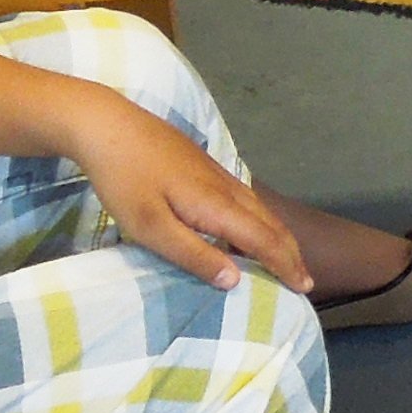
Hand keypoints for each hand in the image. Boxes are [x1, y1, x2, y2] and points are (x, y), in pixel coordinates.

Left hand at [68, 85, 316, 293]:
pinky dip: (259, 220)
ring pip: (260, 208)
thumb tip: (235, 280)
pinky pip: (245, 198)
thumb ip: (192, 254)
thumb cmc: (125, 180)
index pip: (264, 240)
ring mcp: (215, 173)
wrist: (107, 124)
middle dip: (290, 252)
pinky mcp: (203, 166)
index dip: (285, 265)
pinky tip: (247, 226)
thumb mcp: (151, 227)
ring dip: (277, 235)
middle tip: (304, 280)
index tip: (304, 288)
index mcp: (216, 206)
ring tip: (284, 257)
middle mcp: (225, 187)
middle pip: (270, 223)